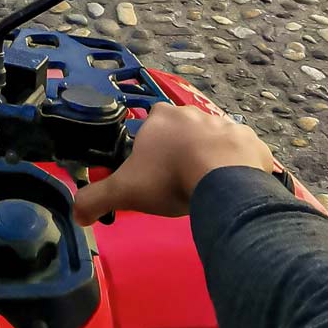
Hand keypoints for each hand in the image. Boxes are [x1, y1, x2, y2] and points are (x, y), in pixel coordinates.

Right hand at [73, 103, 272, 224]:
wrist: (222, 180)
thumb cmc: (169, 178)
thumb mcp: (124, 191)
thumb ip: (95, 199)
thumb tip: (75, 214)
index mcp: (160, 118)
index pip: (150, 125)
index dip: (150, 147)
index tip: (152, 172)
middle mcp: (191, 113)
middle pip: (183, 129)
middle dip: (181, 149)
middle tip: (179, 180)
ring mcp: (224, 123)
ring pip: (214, 138)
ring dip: (211, 156)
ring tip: (208, 186)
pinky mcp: (251, 139)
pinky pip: (243, 151)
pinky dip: (241, 166)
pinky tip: (236, 188)